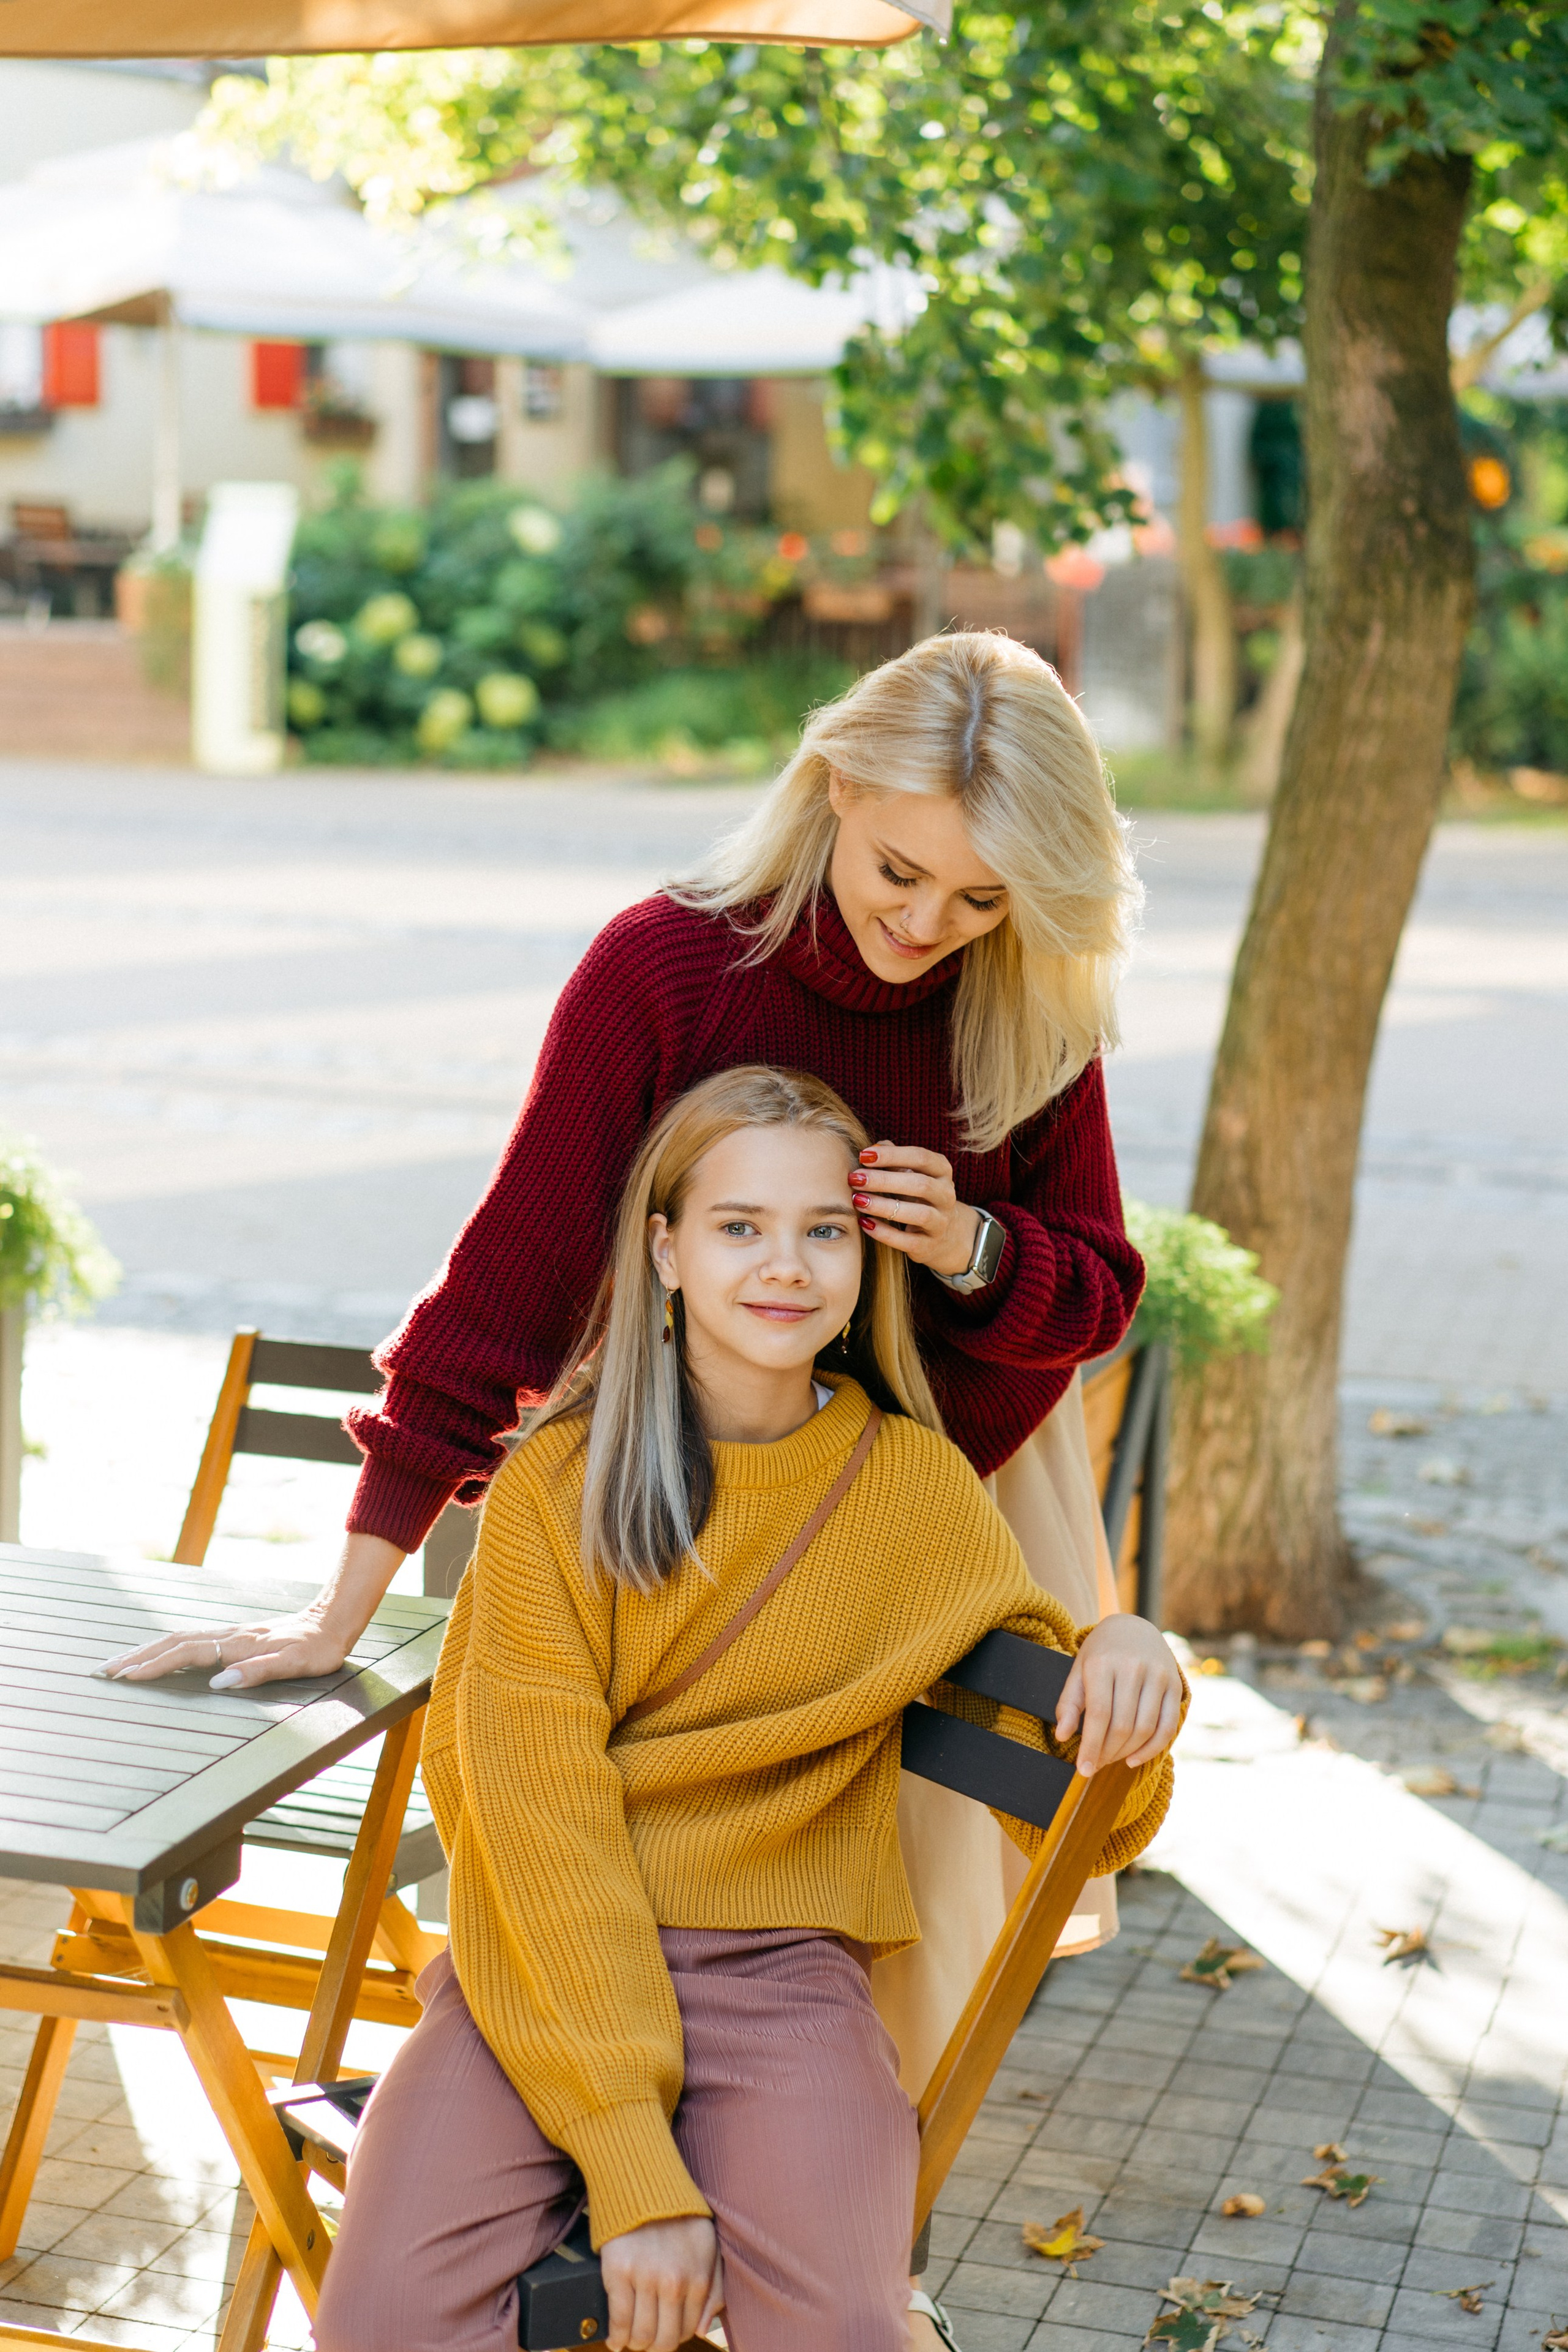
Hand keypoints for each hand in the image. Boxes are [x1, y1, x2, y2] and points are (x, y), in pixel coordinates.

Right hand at [100, 1609, 349, 1689]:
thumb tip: (218, 1682)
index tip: (126, 1677)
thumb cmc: (316, 1649)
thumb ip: (258, 1673)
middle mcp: (227, 1636)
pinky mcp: (232, 1637)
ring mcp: (228, 1635)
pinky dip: (165, 1647)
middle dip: (137, 1656)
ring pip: (178, 1639)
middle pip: (172, 1643)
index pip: (185, 1654)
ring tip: (119, 1663)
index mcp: (237, 1645)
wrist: (331, 1622)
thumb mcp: (295, 1665)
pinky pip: (190, 1640)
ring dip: (146, 1650)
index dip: (155, 1665)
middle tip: (104, 1671)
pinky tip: (156, 1655)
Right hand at [600, 2217, 721, 2351]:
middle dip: (655, 2346)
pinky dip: (616, 2337)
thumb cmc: (678, 2217)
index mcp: (698, 2278)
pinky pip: (618, 2321)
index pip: (688, 2330)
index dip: (675, 2336)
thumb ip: (714, 2288)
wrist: (644, 2183)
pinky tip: (615, 2339)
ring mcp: (645, 2279)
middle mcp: (673, 2283)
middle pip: (664, 2340)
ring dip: (636, 2344)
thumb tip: (703, 2328)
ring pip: (641, 2336)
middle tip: (647, 2342)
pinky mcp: (619, 2272)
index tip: (665, 2332)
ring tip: (631, 2339)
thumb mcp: (708, 2247)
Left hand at [852, 1142, 982, 1278]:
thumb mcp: (911, 1173)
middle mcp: (946, 1195)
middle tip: (855, 1179)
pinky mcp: (929, 1245)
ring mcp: (941, 1222)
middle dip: (884, 1181)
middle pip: (921, 1185)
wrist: (942, 1233)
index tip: (863, 1155)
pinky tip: (864, 1223)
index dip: (892, 1155)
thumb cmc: (918, 1195)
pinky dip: (885, 1233)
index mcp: (942, 1171)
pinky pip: (908, 1241)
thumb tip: (872, 1149)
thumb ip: (894, 1158)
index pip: (921, 1158)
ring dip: (884, 1206)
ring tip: (858, 1200)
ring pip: (919, 1214)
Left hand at [1055, 1615, 1184, 1774]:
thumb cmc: (1100, 1654)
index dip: (1091, 1747)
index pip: (1098, 1714)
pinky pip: (1168, 1726)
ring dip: (1127, 1753)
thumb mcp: (1078, 1670)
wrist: (1133, 1626)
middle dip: (1107, 1753)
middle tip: (1095, 1764)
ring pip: (1145, 1729)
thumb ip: (1069, 1703)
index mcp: (1102, 1663)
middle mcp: (1132, 1667)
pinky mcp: (1175, 1685)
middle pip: (1122, 1725)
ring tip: (1111, 1759)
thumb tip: (1062, 1736)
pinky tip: (1134, 1758)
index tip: (1083, 1770)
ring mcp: (1158, 1675)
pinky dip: (1152, 1749)